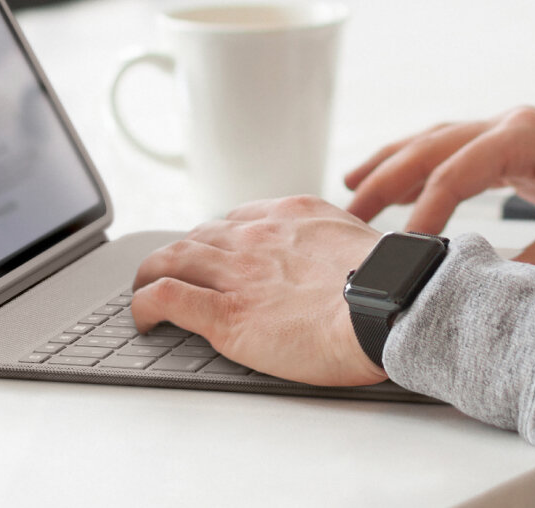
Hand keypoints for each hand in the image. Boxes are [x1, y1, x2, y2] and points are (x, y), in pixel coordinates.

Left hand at [130, 196, 386, 386]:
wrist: (392, 305)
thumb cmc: (391, 284)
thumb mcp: (362, 243)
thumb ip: (338, 248)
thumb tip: (347, 265)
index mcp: (290, 216)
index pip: (238, 220)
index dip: (220, 239)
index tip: (217, 253)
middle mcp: (256, 237)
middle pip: (198, 236)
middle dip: (180, 254)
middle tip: (171, 271)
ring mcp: (237, 273)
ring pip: (172, 259)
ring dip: (150, 273)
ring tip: (142, 290)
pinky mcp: (225, 313)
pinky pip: (166, 298)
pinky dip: (144, 304)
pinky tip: (142, 317)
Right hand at [344, 107, 534, 272]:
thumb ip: (531, 263)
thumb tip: (481, 288)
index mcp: (526, 136)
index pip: (456, 171)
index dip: (425, 209)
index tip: (404, 246)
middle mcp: (511, 124)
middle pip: (432, 146)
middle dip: (386, 177)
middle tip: (348, 208)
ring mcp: (509, 131)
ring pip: (436, 142)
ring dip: (395, 165)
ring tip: (351, 188)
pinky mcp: (512, 146)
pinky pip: (453, 151)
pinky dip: (421, 167)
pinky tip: (397, 183)